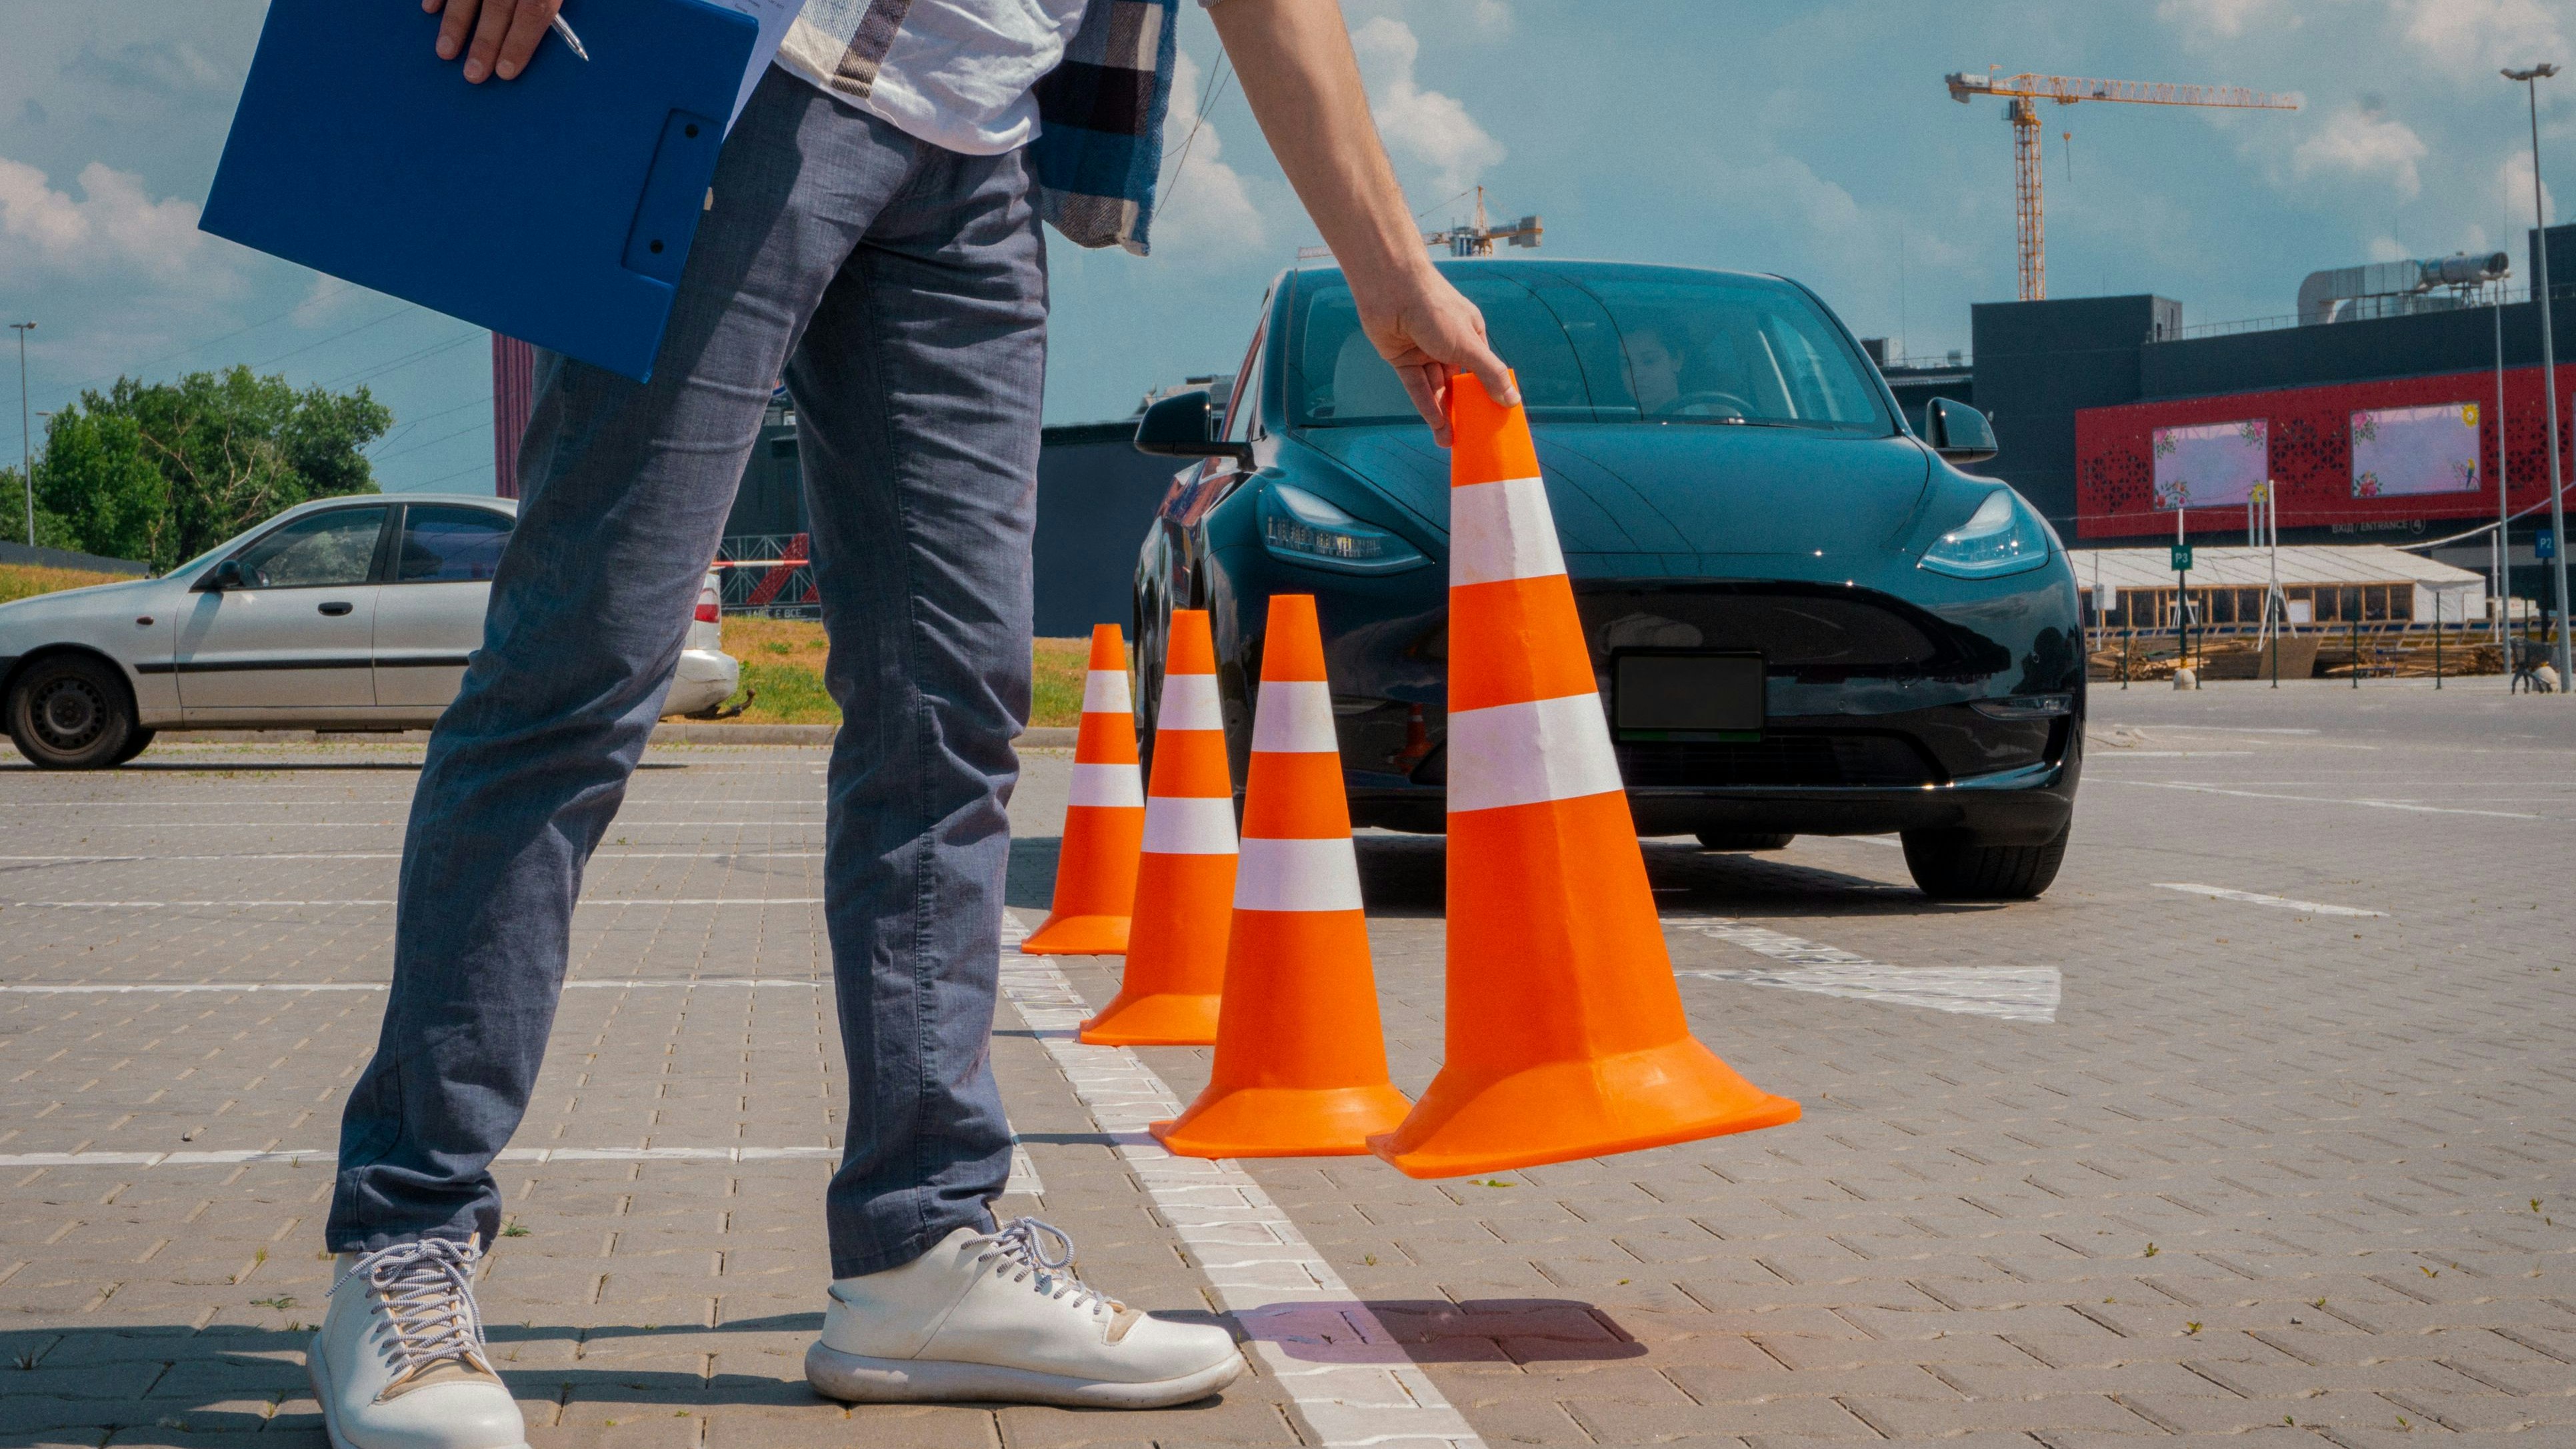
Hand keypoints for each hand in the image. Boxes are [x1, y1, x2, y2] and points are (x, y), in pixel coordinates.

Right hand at [425, 0, 562, 83]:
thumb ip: (548, 5)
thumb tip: (542, 39)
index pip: (535, 10)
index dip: (520, 42)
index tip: (506, 72)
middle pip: (499, 6)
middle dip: (485, 42)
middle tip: (474, 74)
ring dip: (455, 23)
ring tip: (445, 51)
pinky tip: (429, 10)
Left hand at [1353, 265, 1518, 448]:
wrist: (1391, 289)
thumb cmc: (1436, 309)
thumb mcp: (1469, 345)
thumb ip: (1490, 374)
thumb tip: (1513, 400)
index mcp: (1470, 334)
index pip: (1482, 370)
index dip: (1486, 394)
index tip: (1491, 418)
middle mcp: (1448, 343)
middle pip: (1458, 383)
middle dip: (1462, 409)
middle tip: (1468, 438)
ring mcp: (1424, 350)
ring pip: (1436, 387)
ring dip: (1442, 413)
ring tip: (1448, 440)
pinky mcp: (1402, 358)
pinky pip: (1416, 386)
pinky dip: (1425, 403)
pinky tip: (1435, 423)